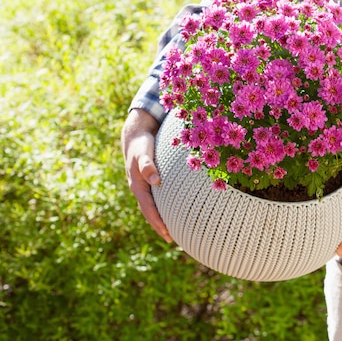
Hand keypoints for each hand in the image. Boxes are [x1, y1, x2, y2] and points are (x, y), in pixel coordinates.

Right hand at [121, 109, 171, 242]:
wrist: (135, 134)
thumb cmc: (141, 144)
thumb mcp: (143, 153)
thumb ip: (147, 166)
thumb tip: (156, 181)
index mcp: (137, 186)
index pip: (148, 209)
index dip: (157, 222)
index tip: (167, 234)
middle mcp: (140, 188)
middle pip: (149, 212)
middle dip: (159, 226)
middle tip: (172, 239)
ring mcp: (143, 186)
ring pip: (152, 206)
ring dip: (160, 218)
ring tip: (173, 230)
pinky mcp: (149, 181)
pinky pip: (156, 198)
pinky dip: (162, 207)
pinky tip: (172, 210)